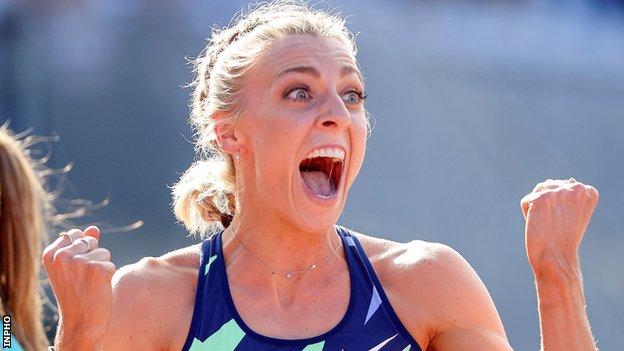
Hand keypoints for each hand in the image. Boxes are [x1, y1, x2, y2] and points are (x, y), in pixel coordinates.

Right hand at [42, 226, 114, 348]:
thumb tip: (94, 228)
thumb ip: (82, 245)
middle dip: (93, 258)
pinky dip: (109, 276)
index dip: (81, 252)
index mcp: (50, 253)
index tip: (73, 272)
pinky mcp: (98, 269)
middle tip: (83, 280)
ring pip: (104, 252)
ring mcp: (80, 262)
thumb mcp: (72, 268)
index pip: (75, 234)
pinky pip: (111, 264)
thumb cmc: (77, 295)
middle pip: (91, 241)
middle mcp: (62, 255)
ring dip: (102, 267)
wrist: (80, 324)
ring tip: (89, 285)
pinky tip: (97, 289)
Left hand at [520, 178, 598, 278]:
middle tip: (556, 225)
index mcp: (588, 191)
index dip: (558, 207)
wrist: (556, 258)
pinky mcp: (541, 198)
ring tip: (548, 224)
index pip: (561, 187)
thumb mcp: (573, 213)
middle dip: (546, 206)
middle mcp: (576, 188)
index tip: (566, 221)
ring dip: (536, 209)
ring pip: (536, 193)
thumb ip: (566, 196)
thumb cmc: (563, 239)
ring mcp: (559, 192)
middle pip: (547, 187)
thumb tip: (548, 182)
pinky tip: (540, 226)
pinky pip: (526, 202)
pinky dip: (527, 215)